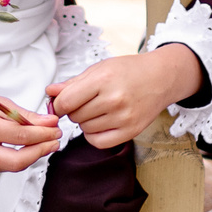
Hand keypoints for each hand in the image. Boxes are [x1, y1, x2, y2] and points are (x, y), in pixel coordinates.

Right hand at [0, 84, 60, 172]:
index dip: (42, 133)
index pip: (19, 135)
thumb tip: (49, 123)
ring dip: (35, 155)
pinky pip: (7, 167)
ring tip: (47, 142)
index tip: (55, 127)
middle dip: (41, 151)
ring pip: (14, 166)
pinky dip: (23, 158)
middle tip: (55, 140)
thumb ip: (24, 115)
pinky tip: (32, 147)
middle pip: (17, 160)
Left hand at [46, 47, 200, 149]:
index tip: (59, 104)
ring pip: (85, 129)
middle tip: (85, 101)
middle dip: (74, 110)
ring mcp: (124, 118)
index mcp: (103, 80)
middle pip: (75, 116)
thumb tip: (50, 92)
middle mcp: (114, 100)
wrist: (161, 78)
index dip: (57, 105)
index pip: (66, 102)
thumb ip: (73, 83)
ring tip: (97, 109)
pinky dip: (93, 135)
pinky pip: (98, 142)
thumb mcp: (100, 69)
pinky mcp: (131, 131)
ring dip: (85, 122)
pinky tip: (100, 123)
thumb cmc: (130, 70)